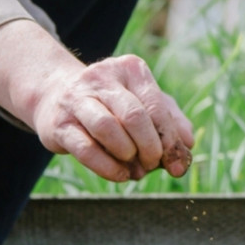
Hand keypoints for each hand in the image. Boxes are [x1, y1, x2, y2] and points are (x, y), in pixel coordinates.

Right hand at [0, 20, 193, 181]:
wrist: (56, 96)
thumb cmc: (111, 102)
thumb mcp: (143, 102)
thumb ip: (170, 120)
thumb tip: (188, 145)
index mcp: (130, 69)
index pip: (156, 106)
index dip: (169, 139)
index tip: (177, 163)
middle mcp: (101, 78)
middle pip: (134, 116)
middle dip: (150, 147)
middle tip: (152, 165)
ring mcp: (76, 99)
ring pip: (108, 128)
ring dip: (127, 155)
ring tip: (136, 170)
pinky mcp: (59, 124)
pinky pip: (86, 149)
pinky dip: (107, 167)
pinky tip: (119, 175)